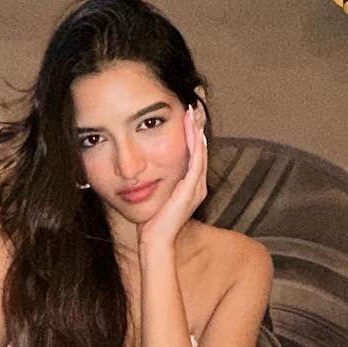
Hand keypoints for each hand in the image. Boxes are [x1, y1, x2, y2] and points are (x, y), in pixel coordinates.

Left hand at [138, 106, 208, 252]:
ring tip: (194, 112)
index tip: (187, 113)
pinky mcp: (191, 190)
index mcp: (191, 186)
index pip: (194, 153)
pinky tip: (193, 131)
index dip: (192, 133)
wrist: (154, 241)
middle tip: (195, 104)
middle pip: (200, 149)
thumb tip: (146, 169)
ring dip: (196, 131)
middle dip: (197, 126)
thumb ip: (158, 182)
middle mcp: (197, 186)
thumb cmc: (151, 222)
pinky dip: (195, 145)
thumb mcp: (156, 195)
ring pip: (200, 152)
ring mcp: (196, 188)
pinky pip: (196, 162)